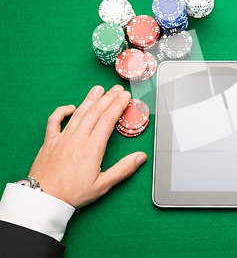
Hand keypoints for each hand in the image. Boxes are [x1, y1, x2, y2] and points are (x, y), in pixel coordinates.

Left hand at [28, 85, 147, 208]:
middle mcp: (77, 139)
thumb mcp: (103, 185)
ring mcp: (62, 138)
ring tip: (98, 89)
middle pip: (95, 112)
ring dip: (90, 99)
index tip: (125, 97)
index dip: (118, 106)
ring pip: (78, 113)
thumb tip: (141, 157)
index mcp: (92, 148)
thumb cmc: (72, 194)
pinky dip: (62, 111)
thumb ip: (123, 169)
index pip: (108, 120)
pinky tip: (71, 107)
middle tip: (117, 89)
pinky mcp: (50, 142)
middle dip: (108, 98)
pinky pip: (54, 121)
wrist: (43, 199)